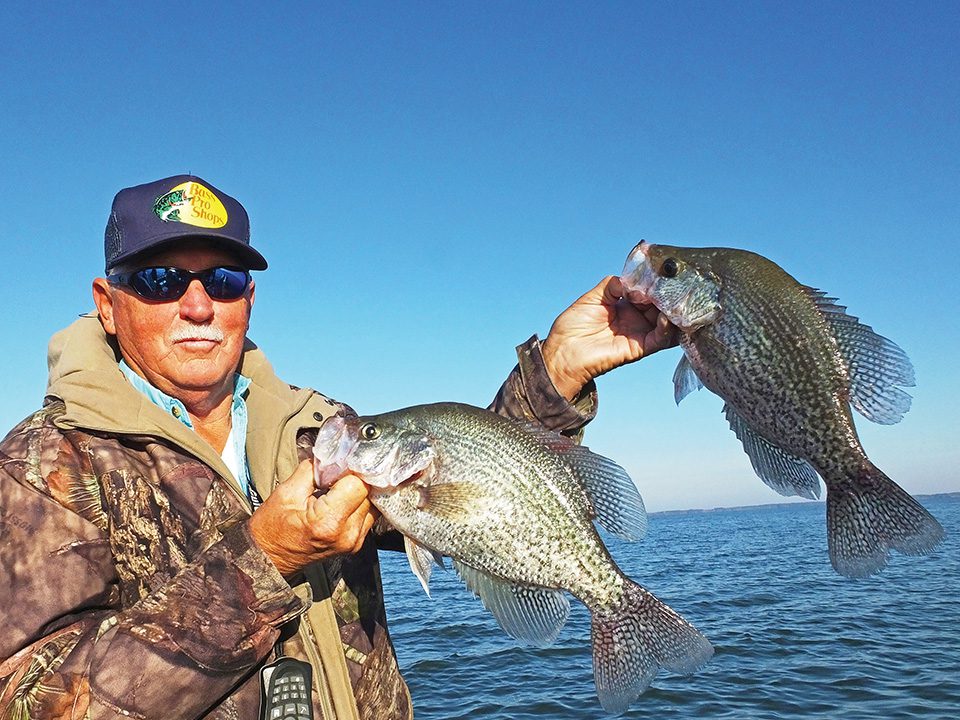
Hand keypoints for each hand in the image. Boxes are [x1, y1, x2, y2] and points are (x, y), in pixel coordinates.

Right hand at [249, 459, 376, 576]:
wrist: (268, 560)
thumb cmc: (272, 528)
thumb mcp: (287, 492)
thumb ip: (314, 469)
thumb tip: (333, 455)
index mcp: (328, 521)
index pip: (358, 484)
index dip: (351, 469)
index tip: (341, 462)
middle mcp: (347, 534)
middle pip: (369, 493)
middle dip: (357, 479)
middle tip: (339, 472)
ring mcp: (353, 542)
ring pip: (372, 504)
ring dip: (360, 491)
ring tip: (340, 487)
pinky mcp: (355, 544)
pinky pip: (368, 515)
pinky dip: (359, 504)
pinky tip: (343, 499)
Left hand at [541, 275, 677, 399]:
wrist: (563, 352)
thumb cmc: (572, 326)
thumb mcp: (592, 297)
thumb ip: (613, 285)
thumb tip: (631, 280)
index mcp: (625, 305)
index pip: (647, 291)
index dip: (653, 283)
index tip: (658, 274)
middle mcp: (635, 319)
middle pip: (660, 305)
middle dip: (665, 294)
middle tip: (668, 285)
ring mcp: (638, 333)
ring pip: (666, 322)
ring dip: (671, 311)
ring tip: (671, 300)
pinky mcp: (639, 348)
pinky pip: (660, 339)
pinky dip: (667, 329)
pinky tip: (665, 317)